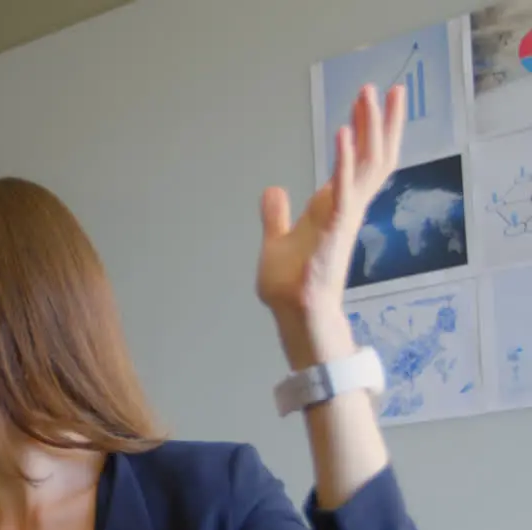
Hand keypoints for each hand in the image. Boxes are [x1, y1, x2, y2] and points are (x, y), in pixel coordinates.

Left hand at [256, 84, 405, 366]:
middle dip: (379, 122)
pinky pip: (343, 188)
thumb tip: (274, 190)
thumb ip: (276, 214)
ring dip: (368, 129)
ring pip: (366, 165)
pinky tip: (342, 134)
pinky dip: (343, 161)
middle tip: (385, 87)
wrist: (293, 313)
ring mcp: (343, 217)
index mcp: (334, 206)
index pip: (359, 160)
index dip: (365, 131)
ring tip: (368, 96)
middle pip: (373, 156)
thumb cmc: (290, 284)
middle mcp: (346, 207)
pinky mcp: (334, 229)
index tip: (365, 102)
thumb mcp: (276, 240)